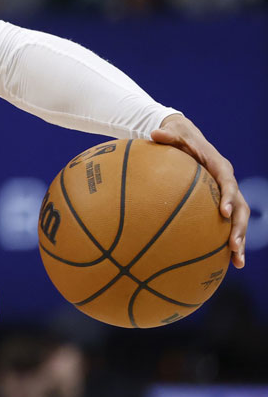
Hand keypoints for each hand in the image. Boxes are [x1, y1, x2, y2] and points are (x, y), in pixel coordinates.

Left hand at [152, 114, 248, 267]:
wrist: (187, 139)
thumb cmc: (178, 139)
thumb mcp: (173, 135)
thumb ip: (167, 136)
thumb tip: (154, 133)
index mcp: (219, 167)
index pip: (228, 183)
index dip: (229, 197)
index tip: (224, 213)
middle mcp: (227, 182)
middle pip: (241, 207)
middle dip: (239, 228)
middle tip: (234, 246)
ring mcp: (225, 195)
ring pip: (238, 220)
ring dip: (239, 241)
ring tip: (238, 263)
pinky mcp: (219, 204)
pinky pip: (226, 225)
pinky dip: (227, 242)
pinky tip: (225, 263)